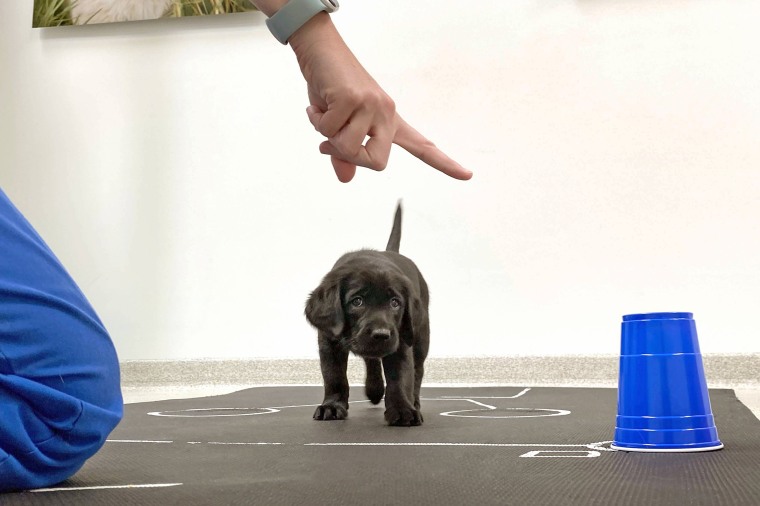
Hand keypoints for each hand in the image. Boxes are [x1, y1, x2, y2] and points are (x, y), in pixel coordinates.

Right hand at [290, 14, 472, 182]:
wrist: (319, 50)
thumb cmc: (329, 86)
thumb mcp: (337, 125)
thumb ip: (343, 155)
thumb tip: (346, 178)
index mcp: (389, 121)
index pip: (422, 146)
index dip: (444, 163)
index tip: (467, 175)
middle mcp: (386, 113)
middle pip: (377, 163)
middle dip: (348, 157)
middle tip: (328, 143)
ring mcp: (372, 104)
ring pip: (348, 148)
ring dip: (327, 136)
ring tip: (323, 114)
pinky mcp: (353, 98)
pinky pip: (330, 130)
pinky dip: (317, 121)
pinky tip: (317, 104)